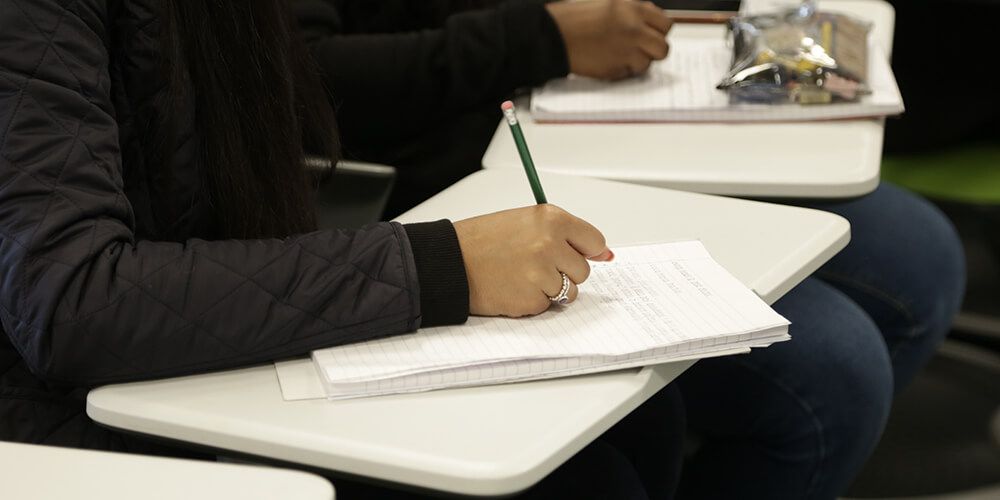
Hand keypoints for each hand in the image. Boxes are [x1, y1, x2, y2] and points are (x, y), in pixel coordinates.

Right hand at [454, 205, 613, 316]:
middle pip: (583, 270)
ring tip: (521, 276)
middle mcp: (549, 244)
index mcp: (551, 219)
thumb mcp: (525, 223)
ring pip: (568, 291)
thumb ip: (564, 235)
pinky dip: (532, 301)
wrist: (449, 262)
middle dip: (563, 272)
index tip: (575, 255)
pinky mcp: (531, 299)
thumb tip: (606, 255)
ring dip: (549, 289)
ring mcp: (541, 273)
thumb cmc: (482, 241)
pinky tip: (512, 288)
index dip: (585, 251)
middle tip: (533, 264)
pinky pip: (547, 306)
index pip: (594, 241)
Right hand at [546, 0, 673, 80]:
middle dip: (653, 51)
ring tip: (620, 56)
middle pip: (662, 47)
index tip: (652, 36)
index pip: (665, 24)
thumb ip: (632, 14)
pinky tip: (609, 61)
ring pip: (648, 63)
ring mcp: (627, 49)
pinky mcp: (617, 67)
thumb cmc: (574, 21)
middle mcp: (634, 28)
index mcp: (632, 8)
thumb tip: (649, 24)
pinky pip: (630, 73)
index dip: (658, 32)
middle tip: (642, 51)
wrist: (553, 36)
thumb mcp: (608, 5)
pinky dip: (623, 71)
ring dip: (638, 63)